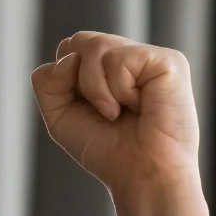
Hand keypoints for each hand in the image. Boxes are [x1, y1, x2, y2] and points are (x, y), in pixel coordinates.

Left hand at [30, 31, 199, 200]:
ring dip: (96, 89)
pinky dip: (119, 89)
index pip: (68, 49)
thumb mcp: (59, 114)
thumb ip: (47, 81)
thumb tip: (68, 57)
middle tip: (103, 111)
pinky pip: (119, 58)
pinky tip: (140, 106)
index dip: (64, 79)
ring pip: (95, 46)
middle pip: (78, 40)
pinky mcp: (168, 61)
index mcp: (106, 67)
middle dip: (78, 82)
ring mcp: (149, 56)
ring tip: (120, 111)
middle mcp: (128, 56)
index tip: (85, 108)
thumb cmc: (106, 149)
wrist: (141, 175)